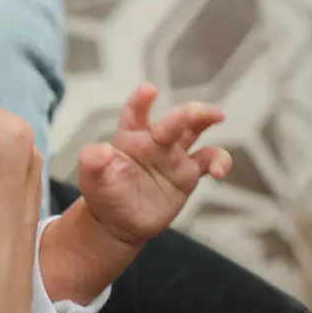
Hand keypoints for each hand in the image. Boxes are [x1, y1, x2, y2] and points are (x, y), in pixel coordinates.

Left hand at [78, 83, 231, 245]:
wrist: (118, 222)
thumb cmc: (103, 194)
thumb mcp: (91, 179)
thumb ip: (92, 162)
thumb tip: (102, 150)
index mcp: (128, 137)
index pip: (134, 113)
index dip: (140, 101)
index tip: (149, 90)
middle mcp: (153, 141)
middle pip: (172, 121)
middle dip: (187, 113)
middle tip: (200, 110)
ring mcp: (172, 155)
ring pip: (194, 130)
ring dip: (206, 120)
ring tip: (217, 117)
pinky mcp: (187, 173)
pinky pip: (208, 160)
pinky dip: (220, 161)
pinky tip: (220, 172)